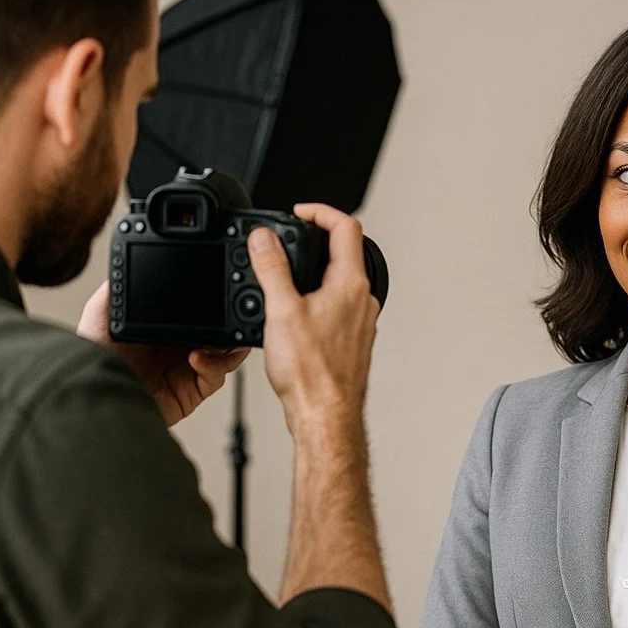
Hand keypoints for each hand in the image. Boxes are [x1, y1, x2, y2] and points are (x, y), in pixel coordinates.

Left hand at [77, 282, 249, 425]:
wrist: (95, 394)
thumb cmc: (92, 360)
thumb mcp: (100, 313)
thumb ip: (116, 288)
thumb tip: (125, 262)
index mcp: (162, 327)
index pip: (197, 311)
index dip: (211, 301)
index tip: (219, 288)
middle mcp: (177, 348)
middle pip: (218, 331)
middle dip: (229, 321)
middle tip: (232, 312)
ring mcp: (187, 370)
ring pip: (226, 353)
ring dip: (229, 344)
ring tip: (220, 337)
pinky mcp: (192, 392)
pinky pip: (216, 376)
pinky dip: (215, 365)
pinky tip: (198, 357)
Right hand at [248, 203, 379, 436]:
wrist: (325, 416)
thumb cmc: (311, 374)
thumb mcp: (281, 311)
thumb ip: (271, 269)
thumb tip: (264, 239)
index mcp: (351, 285)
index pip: (346, 228)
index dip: (321, 211)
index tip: (299, 212)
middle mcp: (363, 301)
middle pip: (346, 252)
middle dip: (315, 240)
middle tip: (289, 240)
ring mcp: (361, 322)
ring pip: (342, 281)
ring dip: (316, 271)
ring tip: (287, 276)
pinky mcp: (353, 341)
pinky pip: (338, 307)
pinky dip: (318, 298)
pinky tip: (296, 314)